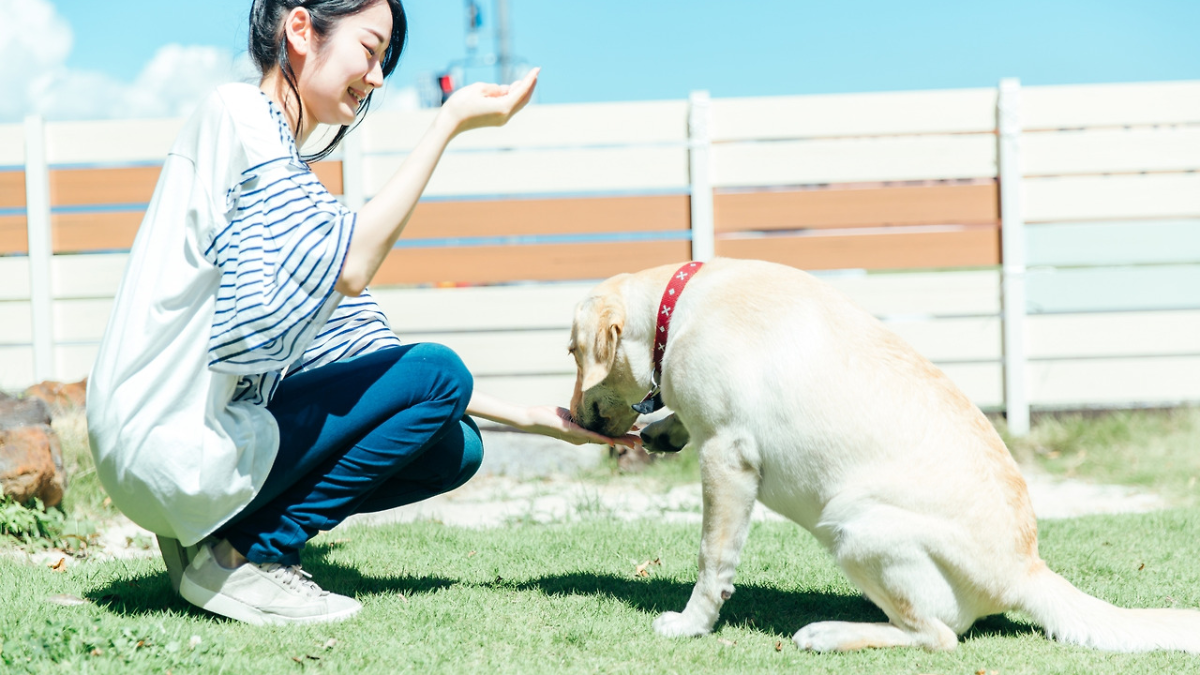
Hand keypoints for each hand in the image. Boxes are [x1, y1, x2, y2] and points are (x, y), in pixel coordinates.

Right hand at [442, 67, 539, 136]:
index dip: (530, 79)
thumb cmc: (461, 104)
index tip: (537, 69)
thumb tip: (504, 90)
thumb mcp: (478, 89)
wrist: (449, 123)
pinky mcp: (496, 120)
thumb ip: (495, 88)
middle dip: (529, 86)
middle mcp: (505, 116)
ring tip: (522, 80)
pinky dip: (513, 97)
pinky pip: (509, 107)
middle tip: (534, 72)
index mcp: (503, 107)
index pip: (522, 91)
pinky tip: (511, 90)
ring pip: (517, 104)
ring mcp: (501, 120)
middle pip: (523, 99)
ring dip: (521, 92)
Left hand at [522, 405, 641, 449]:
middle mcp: (583, 437)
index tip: (637, 431)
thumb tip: (593, 403)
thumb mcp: (571, 412)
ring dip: (619, 441)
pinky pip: (589, 436)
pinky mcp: (571, 432)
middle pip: (609, 439)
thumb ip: (583, 412)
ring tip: (633, 444)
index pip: (608, 433)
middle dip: (626, 440)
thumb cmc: (550, 415)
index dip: (623, 433)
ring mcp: (578, 436)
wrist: (534, 419)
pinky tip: (612, 442)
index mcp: (584, 433)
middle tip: (642, 443)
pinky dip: (601, 439)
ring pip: (602, 439)